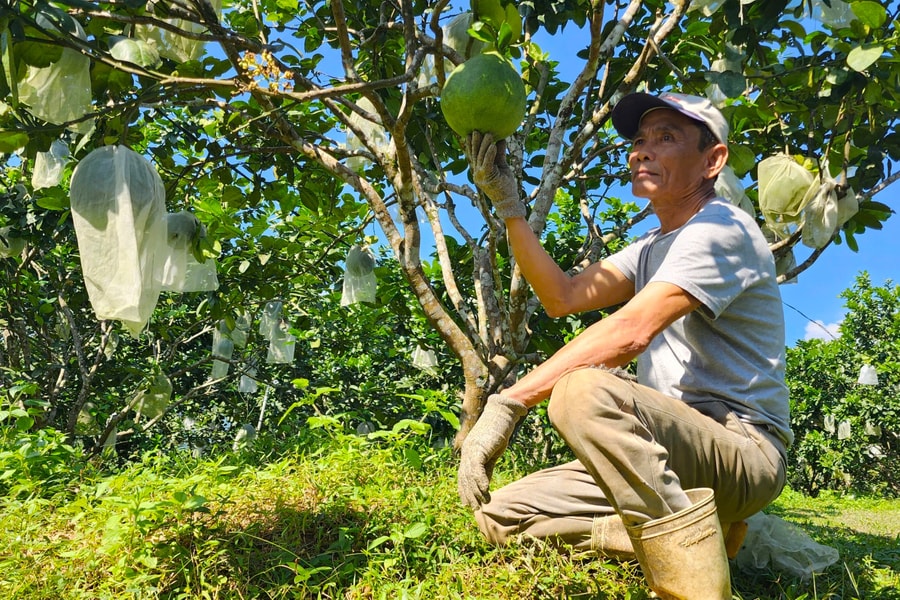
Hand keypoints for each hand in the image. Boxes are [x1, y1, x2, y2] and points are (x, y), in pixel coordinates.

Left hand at [458, 393, 527, 508]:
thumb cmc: (499, 430)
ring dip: (476, 491)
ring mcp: (472, 449)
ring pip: (470, 475)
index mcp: (469, 452)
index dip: (464, 490)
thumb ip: (487, 466)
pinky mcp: (479, 447)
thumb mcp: (492, 452)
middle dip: (469, 494)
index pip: (463, 475)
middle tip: (474, 508)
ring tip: (482, 503)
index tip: (467, 503)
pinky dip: (481, 480)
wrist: (503, 412)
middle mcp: (467, 451)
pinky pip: (477, 467)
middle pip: (464, 477)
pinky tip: (485, 489)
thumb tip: (484, 483)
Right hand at [465, 132, 525, 219]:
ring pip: (481, 157)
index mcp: (478, 170)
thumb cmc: (505, 185)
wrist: (508, 201)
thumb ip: (499, 154)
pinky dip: (490, 154)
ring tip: (488, 134)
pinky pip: (487, 163)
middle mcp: (477, 173)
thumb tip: (500, 139)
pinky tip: (493, 145)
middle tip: (475, 129)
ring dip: (484, 145)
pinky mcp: (488, 178)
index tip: (470, 133)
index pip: (473, 155)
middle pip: (474, 155)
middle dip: (475, 142)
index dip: (471, 144)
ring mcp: (481, 176)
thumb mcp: (502, 166)